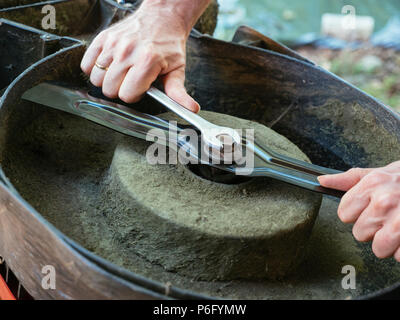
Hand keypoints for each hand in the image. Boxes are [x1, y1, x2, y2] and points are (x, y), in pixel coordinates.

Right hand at [80, 0, 209, 111]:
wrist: (163, 17)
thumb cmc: (169, 45)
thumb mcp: (177, 69)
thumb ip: (179, 92)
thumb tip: (191, 108)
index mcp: (147, 61)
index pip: (127, 95)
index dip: (133, 96)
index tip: (140, 89)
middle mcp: (127, 52)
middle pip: (109, 90)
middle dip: (120, 90)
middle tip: (131, 81)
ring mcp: (113, 44)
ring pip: (96, 79)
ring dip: (107, 81)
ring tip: (121, 74)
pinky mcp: (103, 38)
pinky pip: (86, 64)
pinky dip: (94, 69)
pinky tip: (109, 67)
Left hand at [318, 161, 399, 261]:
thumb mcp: (380, 172)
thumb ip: (350, 179)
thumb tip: (323, 180)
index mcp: (372, 184)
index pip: (343, 213)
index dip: (356, 213)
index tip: (368, 208)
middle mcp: (384, 201)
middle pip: (359, 233)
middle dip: (373, 228)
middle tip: (389, 216)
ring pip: (378, 249)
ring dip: (389, 243)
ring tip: (399, 227)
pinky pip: (399, 256)